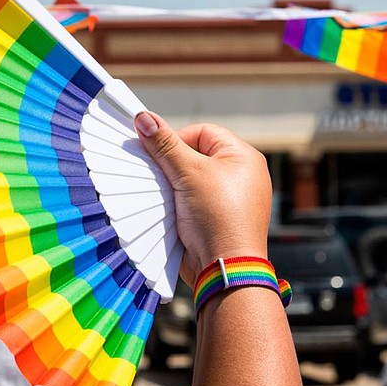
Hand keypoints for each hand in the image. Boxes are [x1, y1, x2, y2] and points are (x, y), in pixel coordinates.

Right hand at [134, 111, 271, 284]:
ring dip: (171, 185)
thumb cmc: (217, 216)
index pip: (203, 132)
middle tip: (152, 172)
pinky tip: (165, 209)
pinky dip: (177, 204)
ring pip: (190, 181)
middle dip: (170, 164)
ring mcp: (229, 199)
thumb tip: (143, 117)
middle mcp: (241, 176)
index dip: (176, 139)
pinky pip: (192, 202)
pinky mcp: (216, 219)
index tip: (153, 152)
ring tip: (159, 193)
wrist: (225, 268)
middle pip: (195, 156)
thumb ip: (165, 145)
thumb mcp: (189, 173)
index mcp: (243, 157)